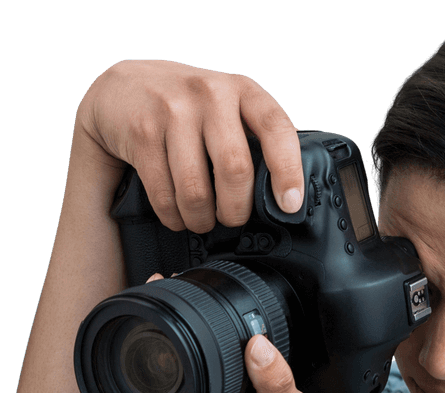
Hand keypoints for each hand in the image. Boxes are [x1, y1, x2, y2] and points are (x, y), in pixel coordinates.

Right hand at [75, 58, 304, 231]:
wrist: (123, 89)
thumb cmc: (188, 109)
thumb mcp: (227, 109)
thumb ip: (255, 139)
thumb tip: (285, 194)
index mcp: (242, 89)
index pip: (276, 128)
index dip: (288, 171)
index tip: (289, 205)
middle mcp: (210, 93)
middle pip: (235, 169)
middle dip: (236, 209)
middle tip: (231, 218)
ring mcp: (172, 109)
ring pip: (196, 191)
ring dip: (201, 219)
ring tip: (201, 220)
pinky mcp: (142, 131)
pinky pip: (164, 195)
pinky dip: (173, 216)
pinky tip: (176, 214)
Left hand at [146, 278, 352, 392]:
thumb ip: (272, 379)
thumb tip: (256, 344)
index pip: (150, 382)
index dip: (151, 338)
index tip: (156, 299)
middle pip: (158, 374)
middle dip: (163, 332)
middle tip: (171, 290)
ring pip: (177, 374)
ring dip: (181, 342)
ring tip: (186, 303)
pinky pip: (198, 379)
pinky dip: (203, 355)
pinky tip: (211, 333)